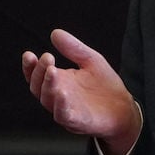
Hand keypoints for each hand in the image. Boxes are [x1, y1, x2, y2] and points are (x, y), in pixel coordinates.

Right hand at [21, 29, 140, 154]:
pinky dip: (60, 105)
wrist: (125, 108)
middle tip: (48, 58)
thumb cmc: (105, 86)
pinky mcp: (77, 121)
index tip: (29, 54)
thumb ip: (74, 49)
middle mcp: (57, 96)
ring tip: (53, 71)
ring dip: (48, 86)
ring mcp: (65, 109)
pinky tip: (62, 94)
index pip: (36, 74)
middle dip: (39, 71)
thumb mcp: (91, 61)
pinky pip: (63, 115)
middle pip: (38, 86)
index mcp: (58, 81)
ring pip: (48, 100)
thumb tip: (55, 33)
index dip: (30, 66)